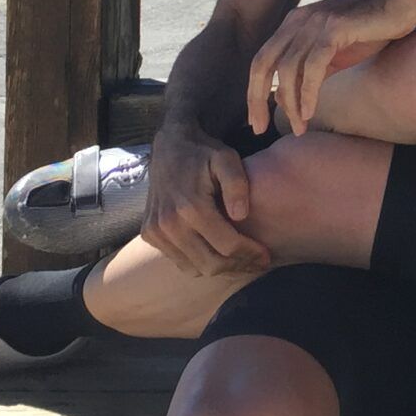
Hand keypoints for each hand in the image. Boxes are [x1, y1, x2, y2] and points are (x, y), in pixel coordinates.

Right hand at [141, 119, 268, 276]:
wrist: (169, 146)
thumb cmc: (204, 153)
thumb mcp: (227, 158)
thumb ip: (237, 184)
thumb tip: (241, 215)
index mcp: (190, 207)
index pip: (227, 246)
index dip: (250, 255)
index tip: (266, 256)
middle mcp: (169, 224)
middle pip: (210, 264)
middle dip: (238, 267)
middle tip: (257, 263)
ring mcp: (156, 231)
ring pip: (194, 268)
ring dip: (220, 269)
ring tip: (240, 260)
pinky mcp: (150, 234)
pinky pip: (179, 261)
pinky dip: (199, 262)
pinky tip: (216, 251)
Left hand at [247, 0, 415, 136]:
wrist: (406, 0)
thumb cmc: (374, 26)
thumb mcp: (336, 52)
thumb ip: (310, 71)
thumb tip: (286, 98)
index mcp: (294, 24)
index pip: (262, 61)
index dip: (254, 92)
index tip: (258, 121)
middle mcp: (299, 19)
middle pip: (264, 64)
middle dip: (257, 99)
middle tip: (261, 129)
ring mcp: (317, 20)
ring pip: (288, 68)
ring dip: (291, 102)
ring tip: (300, 126)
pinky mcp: (336, 26)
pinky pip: (313, 64)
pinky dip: (308, 91)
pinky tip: (310, 111)